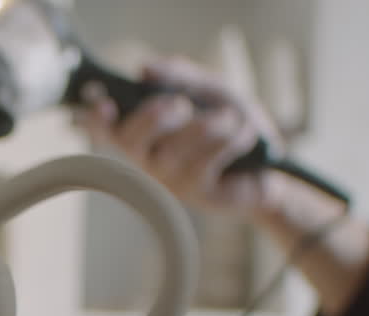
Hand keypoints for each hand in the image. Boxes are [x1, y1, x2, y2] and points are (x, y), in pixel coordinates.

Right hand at [76, 56, 287, 219]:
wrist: (270, 164)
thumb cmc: (233, 126)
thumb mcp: (211, 90)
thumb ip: (180, 76)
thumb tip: (144, 69)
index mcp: (147, 132)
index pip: (108, 129)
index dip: (97, 119)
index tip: (104, 104)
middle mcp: (150, 158)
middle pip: (129, 140)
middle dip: (153, 117)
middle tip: (180, 104)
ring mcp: (170, 179)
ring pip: (171, 150)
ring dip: (207, 125)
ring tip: (231, 117)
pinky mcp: (196, 193)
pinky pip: (203, 163)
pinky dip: (229, 141)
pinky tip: (244, 136)